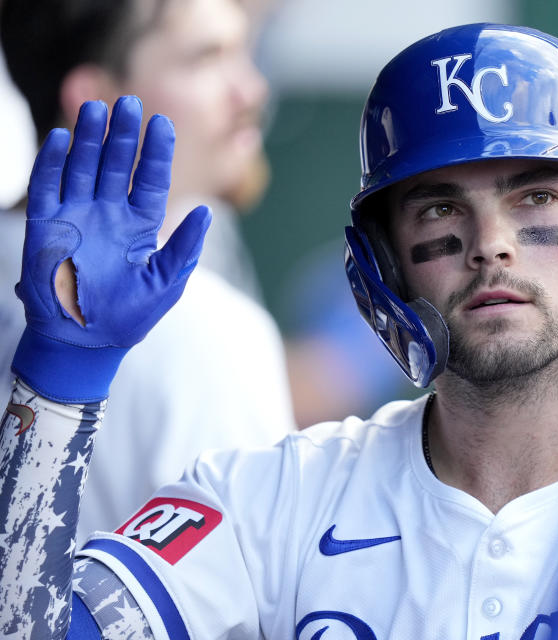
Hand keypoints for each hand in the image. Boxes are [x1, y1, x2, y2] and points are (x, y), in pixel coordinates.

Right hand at [12, 96, 210, 401]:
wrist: (86, 343)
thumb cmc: (131, 316)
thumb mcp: (167, 283)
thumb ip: (185, 247)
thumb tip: (208, 211)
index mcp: (140, 224)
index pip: (151, 179)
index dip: (157, 152)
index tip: (163, 124)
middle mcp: (109, 213)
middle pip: (116, 164)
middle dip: (122, 134)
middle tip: (129, 102)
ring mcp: (77, 216)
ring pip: (83, 167)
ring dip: (89, 139)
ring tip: (98, 108)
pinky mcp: (47, 227)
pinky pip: (47, 187)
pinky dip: (53, 163)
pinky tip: (63, 139)